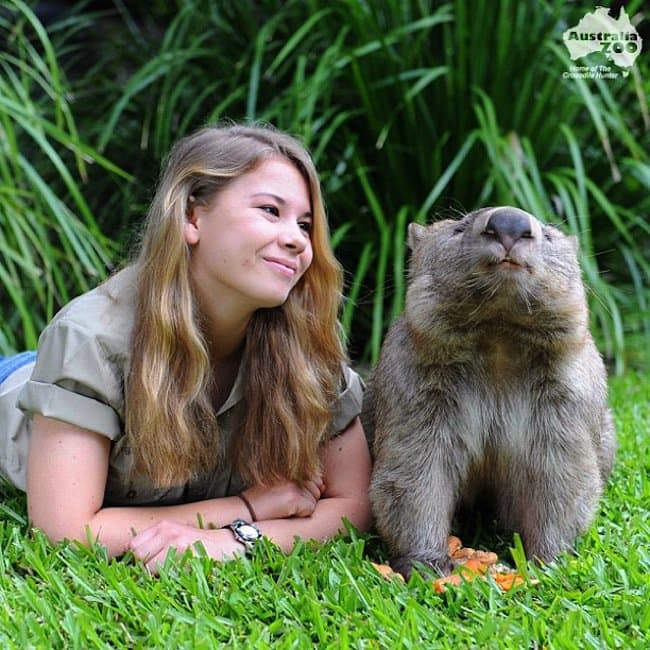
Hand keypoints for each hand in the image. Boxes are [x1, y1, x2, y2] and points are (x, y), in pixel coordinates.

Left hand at [128, 520, 244, 573]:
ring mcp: (176, 543)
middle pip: (138, 556)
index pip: (133, 545)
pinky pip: (164, 575)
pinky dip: (166, 580)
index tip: (143, 567)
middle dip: (143, 568)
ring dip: (154, 576)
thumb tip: (131, 558)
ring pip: (148, 568)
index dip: (136, 559)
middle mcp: (168, 531)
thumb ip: (156, 542)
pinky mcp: (186, 556)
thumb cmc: (200, 543)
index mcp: (163, 526)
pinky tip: (177, 576)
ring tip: (168, 575)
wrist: (227, 544)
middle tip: (156, 573)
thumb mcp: (176, 534)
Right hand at [241, 475, 324, 520]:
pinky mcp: (295, 497)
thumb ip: (302, 483)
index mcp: (291, 468)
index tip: (290, 495)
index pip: (315, 477)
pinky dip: (301, 514)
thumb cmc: (262, 501)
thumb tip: (323, 485)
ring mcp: (295, 484)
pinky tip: (285, 512)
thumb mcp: (281, 486)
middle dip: (306, 499)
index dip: (307, 489)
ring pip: (314, 500)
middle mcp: (294, 473)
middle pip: (316, 489)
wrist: (244, 510)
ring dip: (303, 507)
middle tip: (285, 503)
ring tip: (284, 507)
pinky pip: (310, 509)